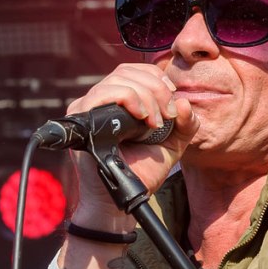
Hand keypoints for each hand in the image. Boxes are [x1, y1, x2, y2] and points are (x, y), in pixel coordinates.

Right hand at [65, 63, 197, 220]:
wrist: (126, 197)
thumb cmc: (145, 170)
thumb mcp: (174, 143)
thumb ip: (186, 123)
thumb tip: (185, 102)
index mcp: (120, 101)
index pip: (134, 70)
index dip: (157, 78)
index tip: (172, 102)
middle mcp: (101, 100)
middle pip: (126, 72)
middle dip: (155, 89)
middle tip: (168, 114)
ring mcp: (88, 108)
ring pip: (116, 80)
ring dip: (144, 96)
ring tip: (154, 122)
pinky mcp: (81, 118)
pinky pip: (101, 94)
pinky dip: (126, 99)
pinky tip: (141, 118)